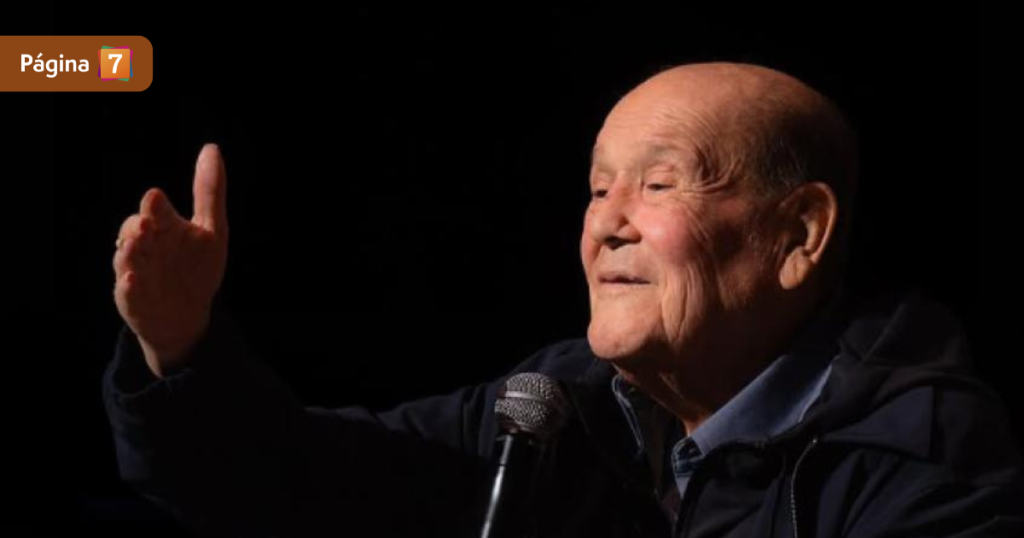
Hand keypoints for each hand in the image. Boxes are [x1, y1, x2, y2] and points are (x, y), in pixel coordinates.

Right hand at [113, 144, 228, 377]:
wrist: (187, 313)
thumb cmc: (196, 266)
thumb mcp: (211, 229)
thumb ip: (209, 191)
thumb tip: (212, 148)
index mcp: (164, 227)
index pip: (156, 211)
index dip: (155, 206)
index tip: (157, 197)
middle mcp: (146, 247)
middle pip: (135, 231)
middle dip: (138, 226)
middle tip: (145, 223)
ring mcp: (136, 271)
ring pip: (126, 258)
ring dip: (129, 251)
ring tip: (134, 243)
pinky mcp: (132, 298)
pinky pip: (127, 290)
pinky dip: (128, 285)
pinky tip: (132, 280)